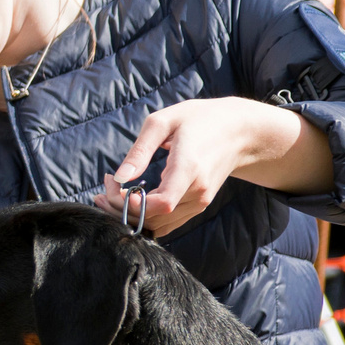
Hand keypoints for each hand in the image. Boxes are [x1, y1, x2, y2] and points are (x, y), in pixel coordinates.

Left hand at [94, 98, 321, 237]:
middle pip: (154, 218)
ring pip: (159, 225)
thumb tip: (119, 176)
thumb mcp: (164, 121)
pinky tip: (131, 200)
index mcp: (189, 168)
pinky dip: (146, 216)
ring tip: (111, 194)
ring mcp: (200, 202)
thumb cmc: (200, 119)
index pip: (160, 203)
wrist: (239, 132)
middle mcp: (197, 192)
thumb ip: (140, 151)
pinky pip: (168, 222)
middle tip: (104, 188)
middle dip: (122, 209)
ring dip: (132, 215)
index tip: (112, 187)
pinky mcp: (198, 206)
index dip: (131, 205)